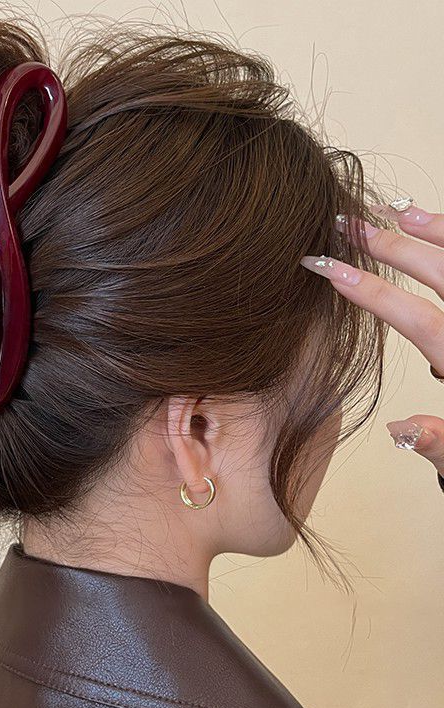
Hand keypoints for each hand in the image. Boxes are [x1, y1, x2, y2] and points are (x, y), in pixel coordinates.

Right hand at [299, 199, 443, 487]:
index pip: (415, 317)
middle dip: (388, 246)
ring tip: (394, 210)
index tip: (329, 270)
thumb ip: (436, 442)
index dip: (370, 292)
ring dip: (430, 230)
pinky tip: (432, 223)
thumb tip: (402, 429)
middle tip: (347, 225)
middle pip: (438, 274)